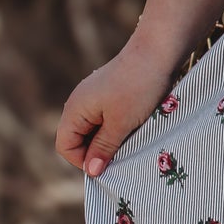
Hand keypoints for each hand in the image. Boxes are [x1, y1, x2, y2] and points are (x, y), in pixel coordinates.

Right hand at [55, 38, 178, 178]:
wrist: (158, 51)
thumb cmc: (138, 87)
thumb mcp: (121, 123)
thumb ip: (103, 148)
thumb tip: (91, 172)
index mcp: (74, 109)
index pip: (65, 146)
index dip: (82, 160)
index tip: (108, 165)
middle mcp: (80, 103)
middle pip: (79, 139)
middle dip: (98, 151)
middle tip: (123, 156)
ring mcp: (95, 98)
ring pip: (96, 131)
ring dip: (112, 140)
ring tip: (132, 141)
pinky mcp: (111, 95)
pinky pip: (108, 120)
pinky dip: (119, 128)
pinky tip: (136, 128)